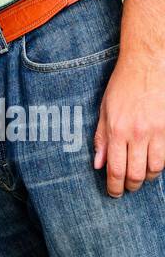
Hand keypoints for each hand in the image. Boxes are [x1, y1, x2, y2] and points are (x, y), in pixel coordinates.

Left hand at [93, 51, 164, 195]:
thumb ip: (101, 138)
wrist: (148, 64)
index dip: (114, 186)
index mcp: (117, 129)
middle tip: (127, 187)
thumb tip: (98, 165)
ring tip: (141, 177)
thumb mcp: (104, 109)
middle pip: (136, 174)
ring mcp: (157, 131)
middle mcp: (137, 133)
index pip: (115, 169)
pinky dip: (159, 165)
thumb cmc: (123, 85)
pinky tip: (153, 163)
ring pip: (154, 169)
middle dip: (130, 186)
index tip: (114, 193)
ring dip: (147, 178)